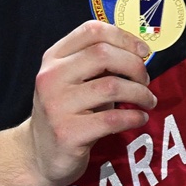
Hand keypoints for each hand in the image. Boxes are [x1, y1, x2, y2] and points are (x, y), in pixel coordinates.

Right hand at [0, 21, 154, 185]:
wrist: (38, 154)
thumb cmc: (68, 112)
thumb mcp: (75, 80)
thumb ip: (99, 63)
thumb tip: (141, 54)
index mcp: (54, 58)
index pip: (91, 30)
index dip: (124, 37)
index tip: (144, 52)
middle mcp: (51, 77)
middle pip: (103, 54)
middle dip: (135, 66)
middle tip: (146, 81)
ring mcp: (56, 105)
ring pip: (111, 86)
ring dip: (140, 93)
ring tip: (148, 101)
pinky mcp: (67, 133)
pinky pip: (112, 119)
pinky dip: (134, 117)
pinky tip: (139, 118)